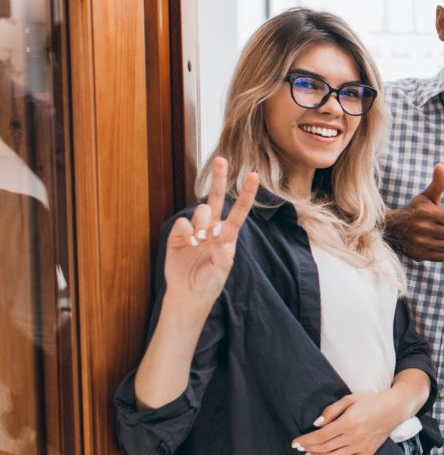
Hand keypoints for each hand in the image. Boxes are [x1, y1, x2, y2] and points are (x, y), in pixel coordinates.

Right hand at [162, 157, 259, 311]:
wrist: (189, 295)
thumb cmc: (210, 282)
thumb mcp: (222, 266)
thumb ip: (221, 247)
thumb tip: (214, 229)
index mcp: (228, 234)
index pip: (239, 210)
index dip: (247, 193)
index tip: (255, 175)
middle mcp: (212, 228)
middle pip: (216, 198)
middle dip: (218, 178)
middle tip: (220, 159)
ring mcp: (194, 230)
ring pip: (200, 211)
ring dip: (203, 222)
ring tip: (201, 239)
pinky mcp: (177, 235)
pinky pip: (183, 223)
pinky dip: (187, 231)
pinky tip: (191, 242)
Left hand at [291, 391, 406, 454]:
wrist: (394, 409)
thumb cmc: (370, 401)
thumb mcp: (349, 399)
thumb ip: (331, 411)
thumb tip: (316, 424)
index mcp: (348, 422)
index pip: (320, 436)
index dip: (305, 441)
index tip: (295, 442)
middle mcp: (354, 437)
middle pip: (324, 448)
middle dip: (308, 449)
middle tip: (299, 449)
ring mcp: (361, 446)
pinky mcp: (367, 453)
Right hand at [388, 163, 443, 261]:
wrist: (393, 228)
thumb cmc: (416, 210)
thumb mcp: (426, 196)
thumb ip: (438, 183)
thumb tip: (441, 165)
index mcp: (427, 212)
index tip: (441, 217)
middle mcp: (422, 228)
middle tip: (438, 227)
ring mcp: (419, 243)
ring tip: (435, 236)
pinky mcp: (418, 255)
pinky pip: (443, 257)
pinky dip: (440, 252)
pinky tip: (431, 244)